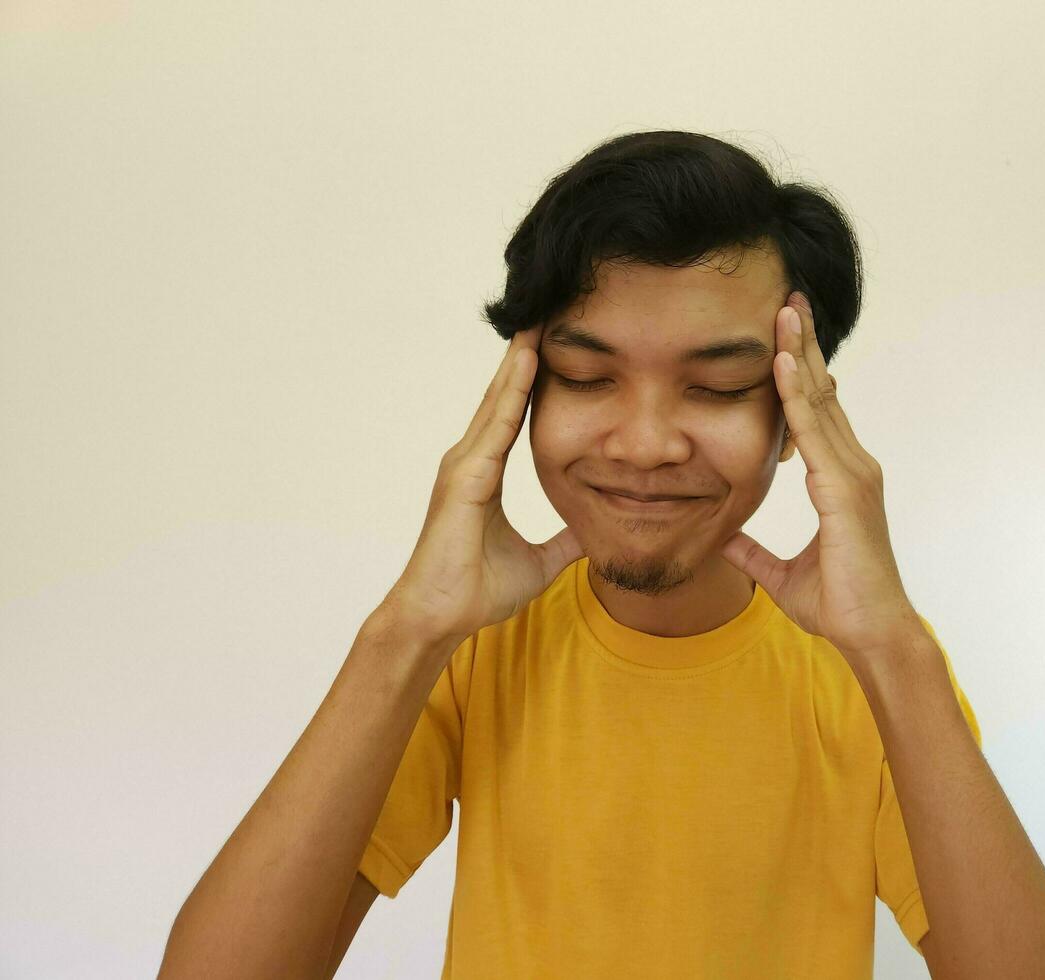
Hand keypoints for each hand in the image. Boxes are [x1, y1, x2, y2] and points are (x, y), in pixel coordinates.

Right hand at [379, 324, 582, 645]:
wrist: (439, 617)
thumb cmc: (476, 592)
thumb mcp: (538, 563)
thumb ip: (563, 543)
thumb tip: (593, 535)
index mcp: (485, 475)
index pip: (513, 416)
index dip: (531, 381)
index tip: (552, 345)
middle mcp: (470, 461)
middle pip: (503, 397)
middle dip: (524, 356)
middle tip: (545, 313)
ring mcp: (464, 466)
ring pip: (497, 402)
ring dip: (518, 361)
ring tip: (538, 321)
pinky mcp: (464, 478)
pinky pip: (494, 427)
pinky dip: (511, 393)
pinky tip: (527, 363)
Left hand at [721, 291, 922, 656]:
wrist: (873, 634)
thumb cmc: (841, 606)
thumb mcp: (781, 577)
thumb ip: (752, 554)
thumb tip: (721, 540)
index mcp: (840, 480)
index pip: (816, 414)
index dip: (801, 372)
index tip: (784, 336)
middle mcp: (852, 467)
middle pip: (823, 393)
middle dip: (805, 345)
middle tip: (786, 301)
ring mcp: (853, 473)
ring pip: (821, 400)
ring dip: (801, 352)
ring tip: (785, 311)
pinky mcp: (846, 488)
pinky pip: (815, 430)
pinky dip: (798, 394)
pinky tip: (783, 363)